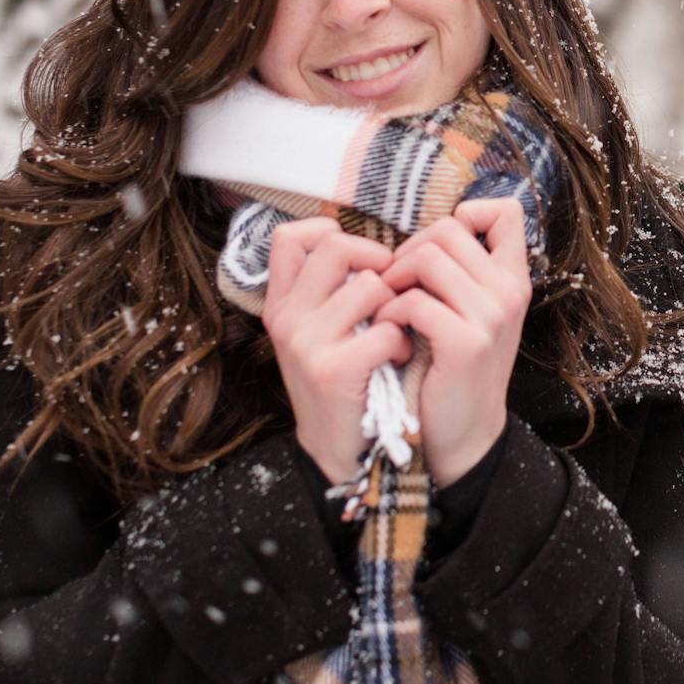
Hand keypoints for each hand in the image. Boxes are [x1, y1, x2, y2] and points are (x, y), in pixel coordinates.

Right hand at [260, 216, 414, 482]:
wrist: (337, 451)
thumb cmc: (342, 383)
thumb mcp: (319, 334)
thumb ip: (330, 292)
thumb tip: (371, 249)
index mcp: (281, 305)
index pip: (289, 237)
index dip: (327, 231)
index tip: (359, 255)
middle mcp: (287, 319)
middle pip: (335, 248)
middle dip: (377, 260)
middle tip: (392, 288)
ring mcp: (306, 343)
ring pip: (370, 286)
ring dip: (397, 306)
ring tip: (395, 331)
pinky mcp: (333, 370)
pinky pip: (386, 330)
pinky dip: (402, 343)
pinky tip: (398, 359)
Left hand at [376, 198, 532, 486]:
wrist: (463, 434)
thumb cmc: (454, 369)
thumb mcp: (472, 314)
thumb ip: (461, 274)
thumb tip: (424, 236)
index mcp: (512, 279)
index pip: (505, 212)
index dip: (466, 214)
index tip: (438, 248)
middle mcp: (509, 290)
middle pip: (447, 229)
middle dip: (409, 250)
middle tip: (394, 285)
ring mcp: (491, 315)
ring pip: (427, 258)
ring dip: (394, 279)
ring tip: (387, 307)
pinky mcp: (466, 342)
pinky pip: (414, 301)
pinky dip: (390, 312)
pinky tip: (388, 332)